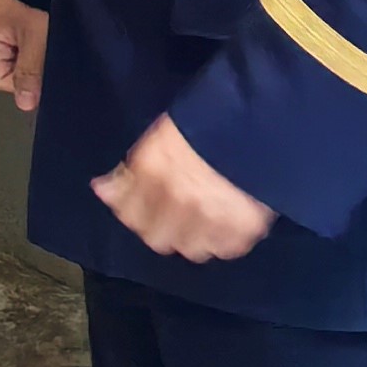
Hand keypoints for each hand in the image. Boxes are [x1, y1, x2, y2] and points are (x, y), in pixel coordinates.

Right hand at [0, 0, 48, 114]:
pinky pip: (32, 38)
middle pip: (13, 66)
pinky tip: (54, 31)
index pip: (1, 78)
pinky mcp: (26, 13)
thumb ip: (30, 74)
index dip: (22, 82)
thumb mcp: (37, 42)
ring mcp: (10, 19)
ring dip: (40, 51)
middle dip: (32, 65)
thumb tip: (24, 103)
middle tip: (49, 52)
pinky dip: (44, 39)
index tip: (41, 75)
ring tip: (52, 38)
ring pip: (25, 53)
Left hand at [93, 118, 276, 261]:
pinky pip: (225, 249)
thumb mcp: (161, 135)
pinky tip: (226, 221)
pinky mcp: (244, 229)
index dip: (132, 210)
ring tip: (203, 219)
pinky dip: (224, 240)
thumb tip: (100, 189)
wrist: (265, 117)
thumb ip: (130, 168)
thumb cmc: (210, 118)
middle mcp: (177, 198)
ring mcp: (211, 217)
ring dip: (193, 236)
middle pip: (156, 238)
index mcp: (153, 169)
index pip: (128, 212)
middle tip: (174, 214)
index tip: (141, 204)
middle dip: (161, 228)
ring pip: (190, 249)